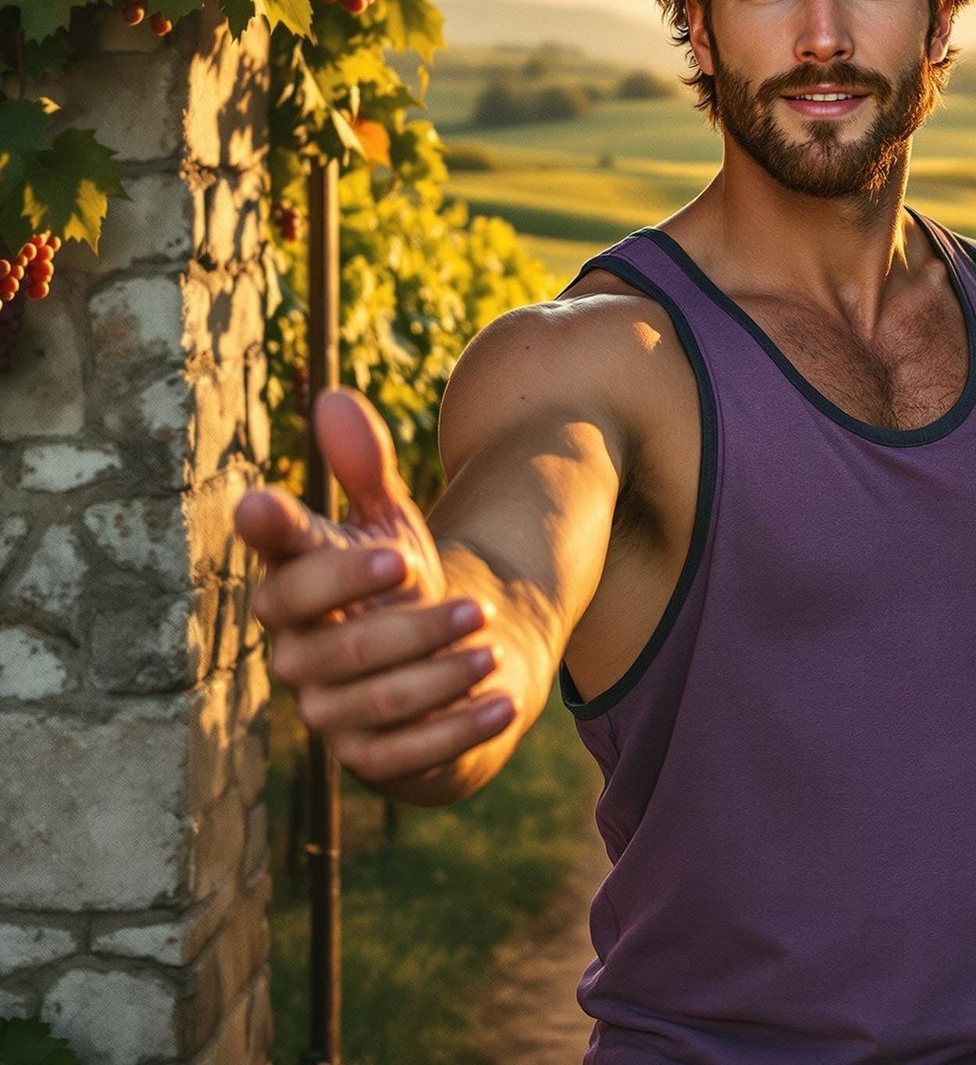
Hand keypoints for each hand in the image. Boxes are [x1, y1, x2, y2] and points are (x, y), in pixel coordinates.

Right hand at [234, 386, 526, 790]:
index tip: (377, 544)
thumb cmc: (402, 581)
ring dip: (438, 677)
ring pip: (375, 704)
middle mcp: (299, 658)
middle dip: (408, 628)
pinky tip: (506, 698)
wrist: (441, 657)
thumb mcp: (389, 521)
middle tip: (472, 602)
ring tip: (492, 644)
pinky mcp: (372, 756)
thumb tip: (332, 399)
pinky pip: (408, 755)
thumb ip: (363, 467)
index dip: (322, 564)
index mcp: (295, 595)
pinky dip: (459, 728)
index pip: (288, 582)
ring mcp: (330, 713)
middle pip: (339, 652)